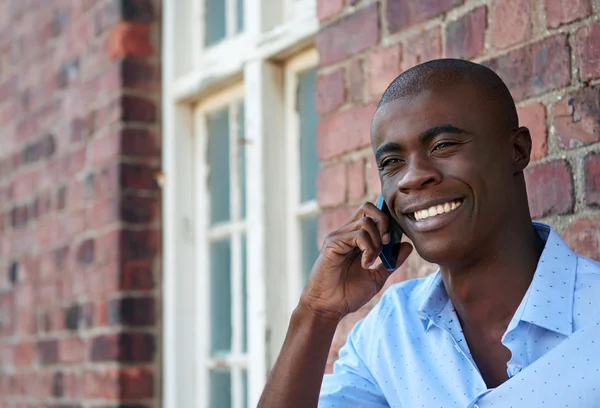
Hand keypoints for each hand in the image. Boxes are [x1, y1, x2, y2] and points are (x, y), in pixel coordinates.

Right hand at [299, 202, 412, 321]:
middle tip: (386, 244)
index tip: (392, 241)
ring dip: (377, 243)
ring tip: (372, 261)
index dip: (386, 220)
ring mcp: (338, 236)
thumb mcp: (377, 276)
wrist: (329, 307)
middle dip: (384, 223)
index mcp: (355, 237)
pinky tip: (365, 265)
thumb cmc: (348, 294)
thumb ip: (392, 261)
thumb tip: (408, 245)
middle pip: (368, 207)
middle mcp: (346, 232)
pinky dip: (368, 249)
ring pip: (367, 221)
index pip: (372, 213)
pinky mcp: (333, 243)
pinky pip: (358, 235)